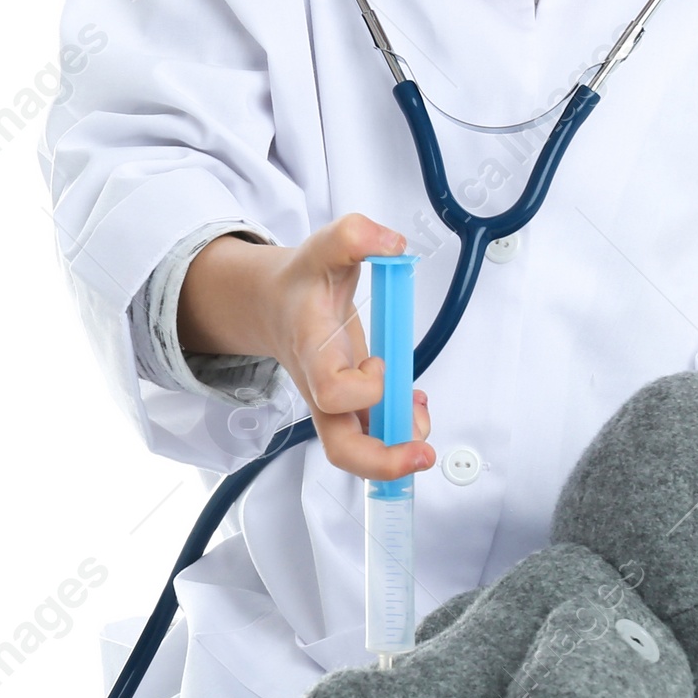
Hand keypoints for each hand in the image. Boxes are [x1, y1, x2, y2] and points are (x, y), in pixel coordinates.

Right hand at [177, 215, 434, 482]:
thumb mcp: (326, 247)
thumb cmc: (302, 284)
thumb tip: (392, 243)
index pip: (331, 391)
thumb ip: (355, 235)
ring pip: (358, 452)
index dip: (363, 386)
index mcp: (313, 352)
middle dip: (382, 462)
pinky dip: (401, 428)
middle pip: (340, 449)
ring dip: (399, 448)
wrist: (276, 303)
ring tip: (421, 416)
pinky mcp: (352, 406)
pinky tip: (415, 403)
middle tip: (421, 454)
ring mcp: (337, 404)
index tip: (380, 360)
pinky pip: (373, 435)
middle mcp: (323, 388)